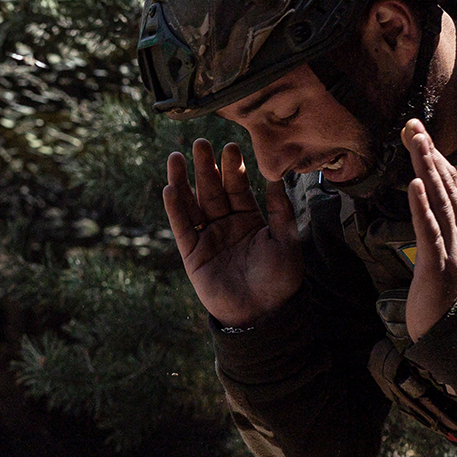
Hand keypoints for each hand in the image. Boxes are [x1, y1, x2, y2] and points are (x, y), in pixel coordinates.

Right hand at [164, 138, 303, 327]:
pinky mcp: (193, 254)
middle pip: (213, 190)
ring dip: (184, 180)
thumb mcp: (286, 240)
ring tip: (175, 157)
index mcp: (250, 220)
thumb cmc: (279, 279)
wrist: (262, 313)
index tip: (230, 147)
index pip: (239, 188)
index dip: (233, 168)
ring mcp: (208, 238)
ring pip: (193, 203)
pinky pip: (182, 227)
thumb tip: (276, 177)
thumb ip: (279, 209)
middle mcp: (227, 225)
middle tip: (200, 143)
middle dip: (207, 167)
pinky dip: (175, 208)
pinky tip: (170, 188)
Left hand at [402, 120, 456, 338]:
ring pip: (439, 203)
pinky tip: (413, 185)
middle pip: (446, 187)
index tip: (418, 129)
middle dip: (429, 154)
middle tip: (414, 126)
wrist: (452, 328)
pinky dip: (421, 207)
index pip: (452, 182)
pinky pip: (428, 230)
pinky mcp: (438, 264)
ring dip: (426, 172)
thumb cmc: (450, 283)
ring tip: (417, 145)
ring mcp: (455, 248)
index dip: (435, 154)